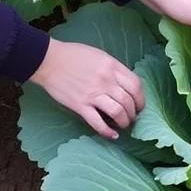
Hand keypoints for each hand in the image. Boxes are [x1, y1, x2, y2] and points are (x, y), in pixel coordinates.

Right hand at [28, 39, 143, 139]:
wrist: (49, 60)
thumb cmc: (73, 55)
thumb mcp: (99, 55)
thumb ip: (113, 68)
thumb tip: (124, 83)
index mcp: (112, 66)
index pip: (136, 85)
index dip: (141, 98)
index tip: (139, 105)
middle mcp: (106, 80)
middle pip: (129, 101)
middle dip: (134, 112)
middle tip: (132, 117)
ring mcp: (93, 93)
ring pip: (118, 112)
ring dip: (124, 121)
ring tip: (124, 124)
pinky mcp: (80, 105)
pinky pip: (97, 122)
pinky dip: (107, 131)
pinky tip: (113, 135)